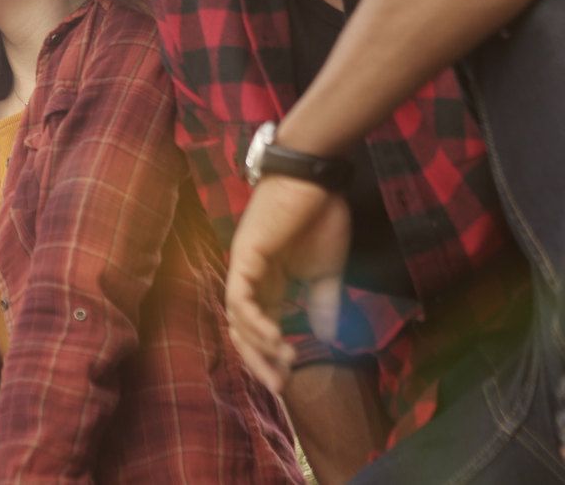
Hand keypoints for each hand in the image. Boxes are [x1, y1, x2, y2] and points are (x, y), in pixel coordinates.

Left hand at [225, 173, 350, 392]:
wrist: (316, 179)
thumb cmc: (321, 216)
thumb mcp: (327, 270)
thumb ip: (322, 303)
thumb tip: (326, 337)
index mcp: (269, 281)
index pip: (261, 327)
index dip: (271, 356)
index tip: (289, 380)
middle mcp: (251, 276)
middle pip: (242, 328)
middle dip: (259, 360)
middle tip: (280, 386)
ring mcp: (244, 266)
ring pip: (237, 317)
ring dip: (259, 344)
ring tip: (285, 359)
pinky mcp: (244, 255)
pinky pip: (240, 296)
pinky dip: (253, 320)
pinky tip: (274, 336)